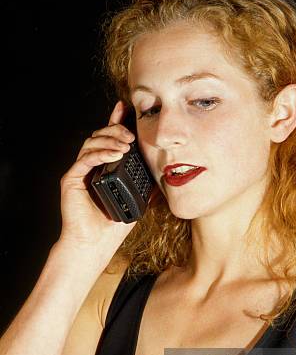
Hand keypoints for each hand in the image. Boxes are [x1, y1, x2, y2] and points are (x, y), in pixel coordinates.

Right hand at [57, 101, 137, 257]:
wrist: (94, 245)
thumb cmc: (112, 227)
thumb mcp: (137, 202)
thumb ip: (147, 186)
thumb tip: (165, 176)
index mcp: (105, 168)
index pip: (111, 140)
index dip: (117, 122)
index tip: (127, 109)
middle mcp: (91, 167)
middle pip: (100, 136)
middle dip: (116, 130)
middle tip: (131, 135)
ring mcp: (80, 172)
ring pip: (91, 143)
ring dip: (110, 141)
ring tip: (126, 146)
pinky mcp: (71, 180)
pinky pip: (84, 159)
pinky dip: (100, 154)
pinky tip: (115, 155)